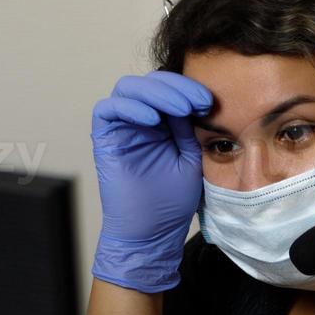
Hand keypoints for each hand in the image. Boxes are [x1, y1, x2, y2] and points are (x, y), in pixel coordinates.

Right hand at [90, 70, 212, 292]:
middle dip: (175, 87)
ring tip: (179, 109)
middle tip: (197, 102)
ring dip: (156, 93)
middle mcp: (139, 120)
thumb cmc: (172, 200)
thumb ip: (188, 127)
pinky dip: (130, 107)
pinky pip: (108, 109)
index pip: (169, 89)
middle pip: (149, 83)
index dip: (188, 88)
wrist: (153, 231)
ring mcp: (121, 128)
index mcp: (161, 123)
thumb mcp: (190, 156)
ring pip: (128, 89)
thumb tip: (194, 98)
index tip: (209, 101)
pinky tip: (152, 119)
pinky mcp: (105, 139)